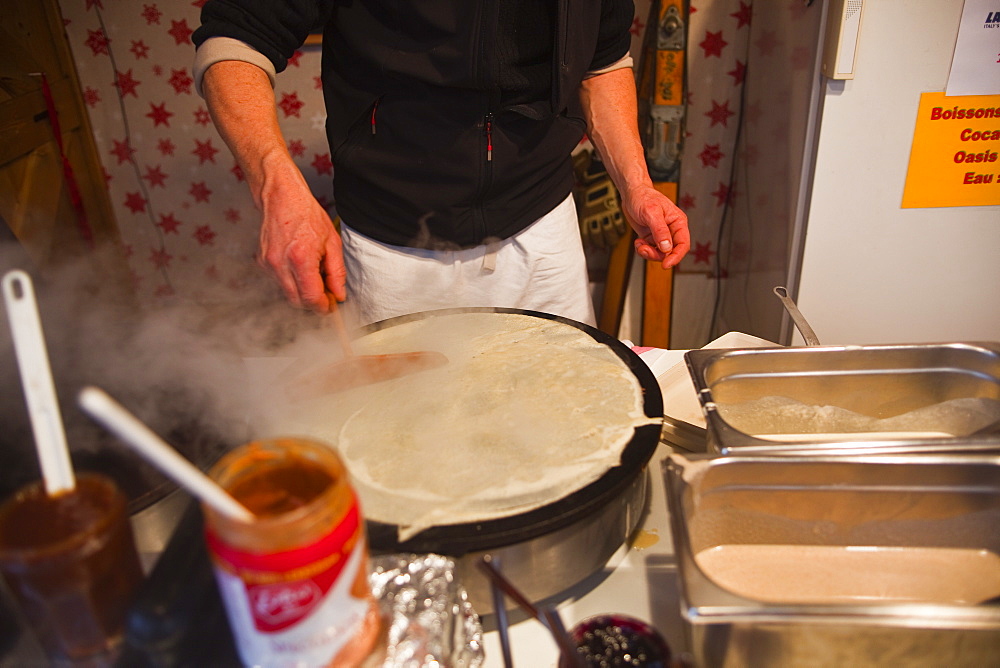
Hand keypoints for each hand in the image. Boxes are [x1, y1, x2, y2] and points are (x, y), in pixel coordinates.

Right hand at [257, 168, 345, 311]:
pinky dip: (293, 282)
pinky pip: (280, 282)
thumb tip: (339, 294)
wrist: (281, 197)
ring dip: (303, 293)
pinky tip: (301, 268)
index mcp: (300, 259)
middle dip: (314, 303)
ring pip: (288, 294)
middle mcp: (281, 264)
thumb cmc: (306, 214)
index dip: (323, 307)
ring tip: (315, 276)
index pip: (311, 298)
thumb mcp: (332, 242)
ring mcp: (269, 264)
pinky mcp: (262, 262)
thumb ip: (336, 272)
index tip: (332, 306)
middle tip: (327, 295)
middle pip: (297, 302)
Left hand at [620, 184, 689, 268]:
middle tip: (644, 249)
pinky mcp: (651, 237)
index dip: (676, 256)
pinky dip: (643, 249)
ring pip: (659, 254)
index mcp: (678, 222)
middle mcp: (671, 230)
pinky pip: (650, 250)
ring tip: (639, 244)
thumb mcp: (652, 213)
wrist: (631, 193)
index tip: (666, 264)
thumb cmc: (643, 197)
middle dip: (657, 255)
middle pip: (670, 252)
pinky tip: (638, 241)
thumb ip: (660, 231)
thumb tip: (667, 247)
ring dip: (648, 252)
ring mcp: (661, 235)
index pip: (683, 244)